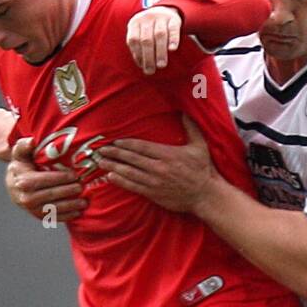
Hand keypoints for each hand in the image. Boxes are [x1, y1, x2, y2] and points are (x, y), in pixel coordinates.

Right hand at [5, 137, 86, 223]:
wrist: (13, 184)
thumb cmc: (21, 165)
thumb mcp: (20, 154)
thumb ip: (24, 145)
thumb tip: (31, 141)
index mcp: (23, 181)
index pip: (45, 180)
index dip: (61, 178)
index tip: (74, 175)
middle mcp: (26, 198)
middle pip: (51, 195)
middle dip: (68, 191)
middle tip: (82, 187)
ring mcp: (32, 209)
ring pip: (54, 208)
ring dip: (71, 206)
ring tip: (84, 202)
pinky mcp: (38, 216)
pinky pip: (54, 217)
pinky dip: (67, 216)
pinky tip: (78, 212)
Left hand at [97, 115, 219, 212]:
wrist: (205, 195)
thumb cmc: (203, 170)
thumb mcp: (200, 146)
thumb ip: (191, 127)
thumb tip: (185, 111)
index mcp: (167, 154)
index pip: (141, 147)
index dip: (126, 144)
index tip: (114, 141)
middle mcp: (158, 168)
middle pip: (132, 159)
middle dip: (114, 154)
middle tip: (101, 150)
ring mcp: (155, 182)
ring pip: (129, 173)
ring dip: (113, 167)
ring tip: (101, 162)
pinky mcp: (154, 194)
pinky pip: (134, 187)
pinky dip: (121, 182)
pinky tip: (111, 177)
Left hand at [125, 6, 182, 73]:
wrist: (164, 10)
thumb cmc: (150, 29)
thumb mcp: (140, 33)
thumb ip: (139, 46)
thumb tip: (142, 65)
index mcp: (135, 23)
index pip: (133, 40)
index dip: (137, 55)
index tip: (142, 67)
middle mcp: (146, 18)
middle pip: (146, 39)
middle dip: (148, 57)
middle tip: (151, 71)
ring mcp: (160, 16)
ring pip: (159, 34)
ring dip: (160, 52)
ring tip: (161, 65)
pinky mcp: (173, 18)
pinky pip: (173, 29)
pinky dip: (173, 39)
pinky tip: (172, 49)